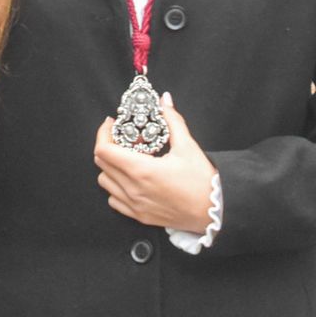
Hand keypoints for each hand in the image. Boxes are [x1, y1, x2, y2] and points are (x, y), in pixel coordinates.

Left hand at [94, 92, 215, 229]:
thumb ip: (172, 120)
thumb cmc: (202, 182)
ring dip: (111, 167)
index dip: (103, 133)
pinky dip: (116, 187)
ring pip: (105, 182)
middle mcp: (133, 189)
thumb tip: (165, 100)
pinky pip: (114, 200)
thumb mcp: (188, 147)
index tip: (111, 124)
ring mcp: (134, 205)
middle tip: (123, 138)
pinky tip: (131, 179)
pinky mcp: (139, 216)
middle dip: (108, 145)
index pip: (104, 150)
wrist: (213, 212)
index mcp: (142, 170)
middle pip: (102, 163)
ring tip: (128, 159)